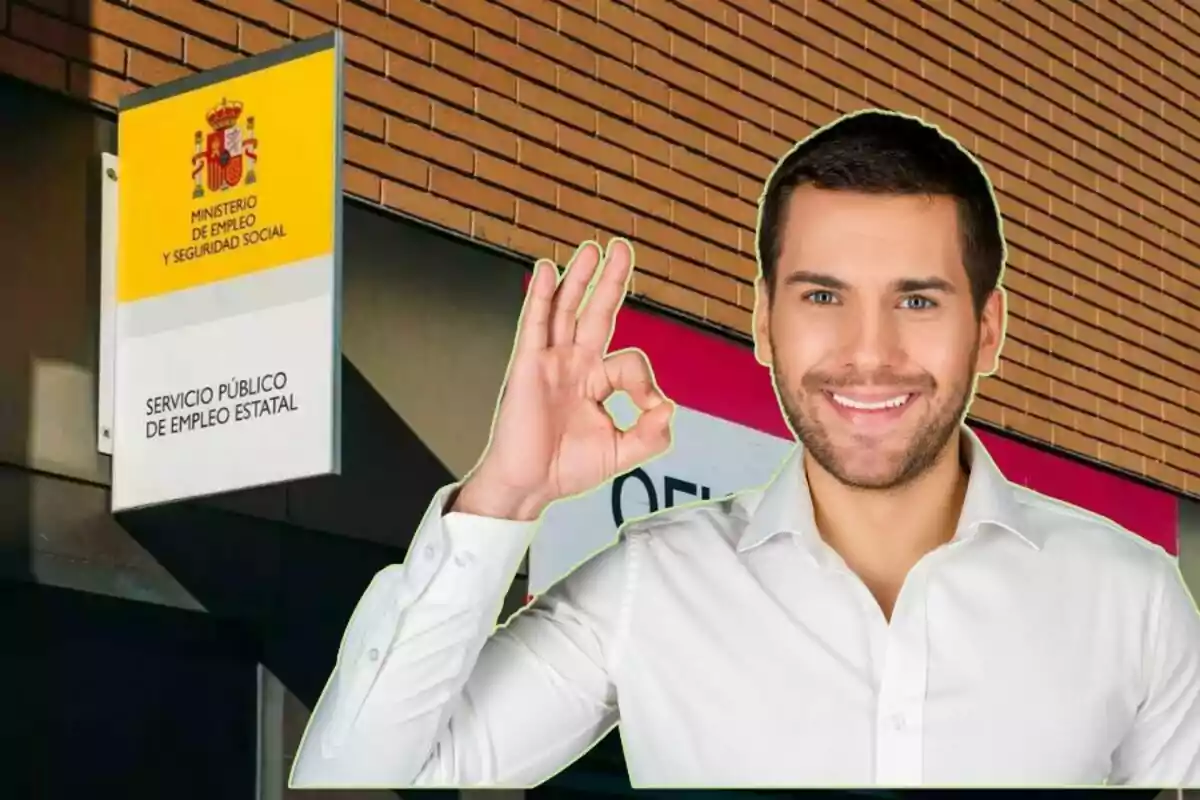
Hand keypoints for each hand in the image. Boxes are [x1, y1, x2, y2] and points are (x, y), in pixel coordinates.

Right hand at [457, 239, 674, 520]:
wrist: (530, 485)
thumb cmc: (566, 469)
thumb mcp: (622, 453)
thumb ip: (652, 434)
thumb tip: (668, 407)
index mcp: (598, 381)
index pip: (632, 362)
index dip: (647, 383)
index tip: (651, 409)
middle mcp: (575, 364)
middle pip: (597, 312)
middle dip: (611, 281)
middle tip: (622, 248)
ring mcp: (551, 361)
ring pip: (567, 309)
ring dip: (579, 277)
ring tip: (592, 249)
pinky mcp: (527, 365)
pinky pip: (535, 323)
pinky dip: (539, 295)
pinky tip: (545, 270)